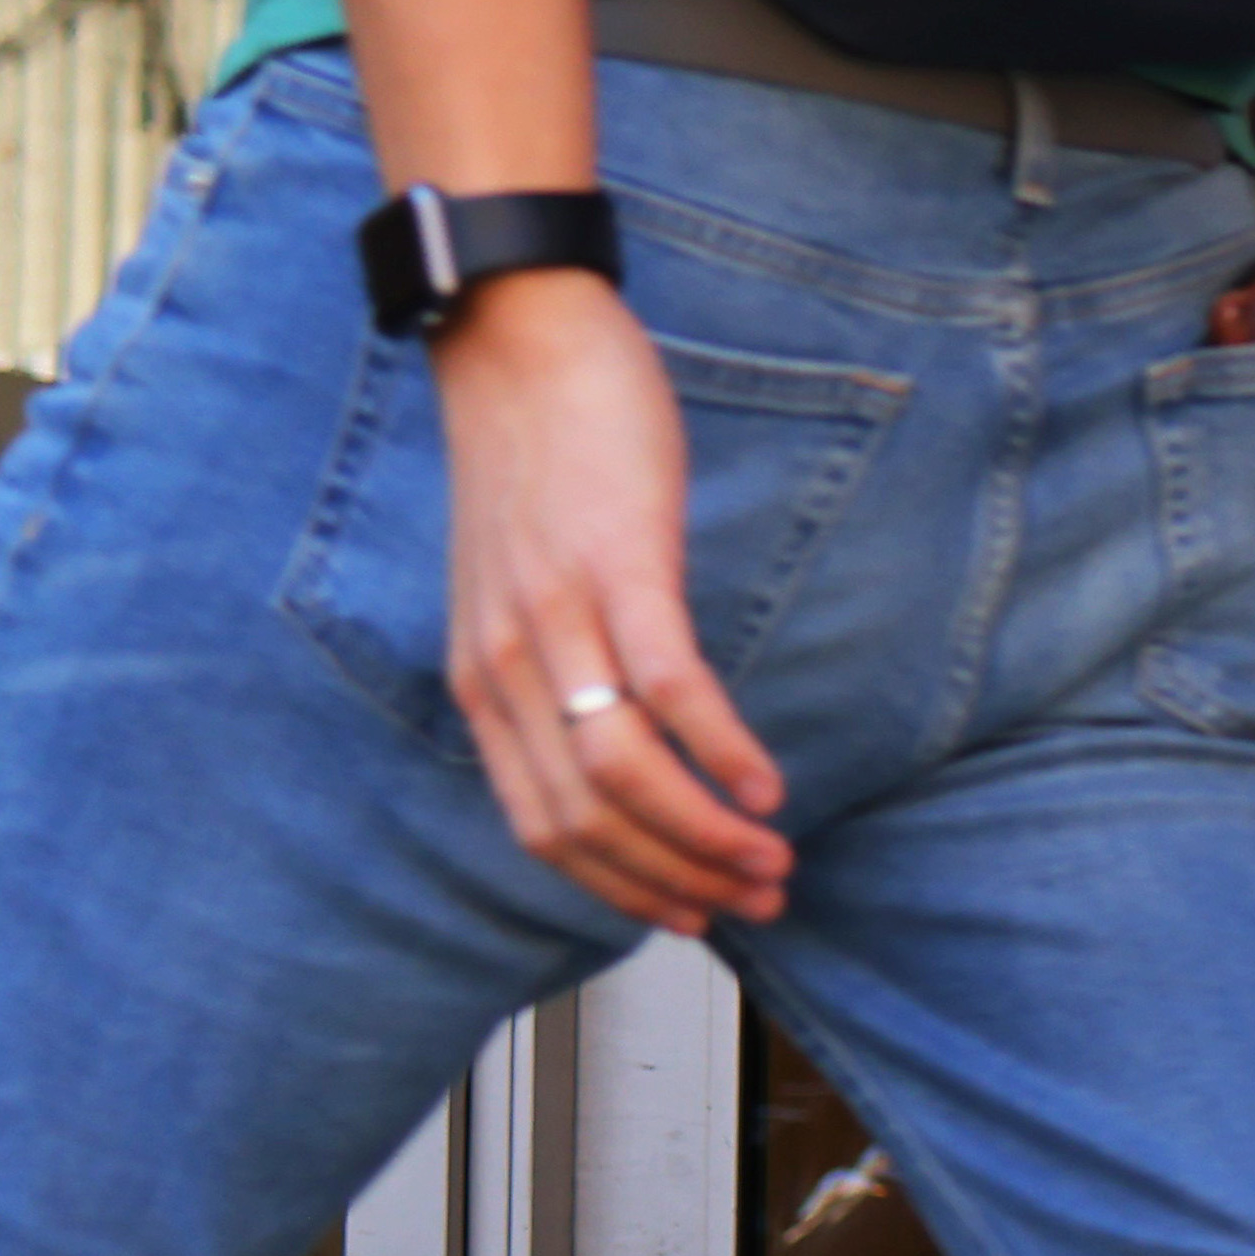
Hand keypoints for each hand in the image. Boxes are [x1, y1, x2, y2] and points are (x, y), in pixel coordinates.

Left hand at [435, 271, 794, 934]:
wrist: (518, 343)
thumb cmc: (537, 454)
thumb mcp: (519, 583)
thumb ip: (551, 662)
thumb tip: (613, 729)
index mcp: (482, 680)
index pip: (544, 830)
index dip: (622, 890)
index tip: (693, 912)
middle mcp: (506, 664)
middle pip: (587, 821)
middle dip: (677, 881)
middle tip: (754, 901)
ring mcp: (559, 617)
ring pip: (623, 773)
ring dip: (705, 835)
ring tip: (772, 858)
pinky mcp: (617, 565)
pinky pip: (667, 686)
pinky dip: (718, 750)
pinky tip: (764, 783)